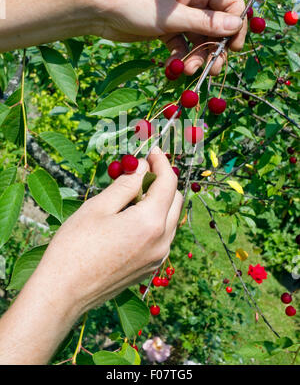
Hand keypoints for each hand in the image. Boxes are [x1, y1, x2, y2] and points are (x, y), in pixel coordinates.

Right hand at [0, 148, 181, 363]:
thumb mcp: (99, 207)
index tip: (151, 151)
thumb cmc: (75, 246)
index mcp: (151, 222)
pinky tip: (132, 216)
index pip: (168, 183)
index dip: (161, 163)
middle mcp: (162, 242)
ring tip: (133, 192)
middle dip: (163, 181)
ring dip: (159, 201)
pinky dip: (154, 220)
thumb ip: (126, 184)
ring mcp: (158, 258)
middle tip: (141, 170)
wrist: (64, 293)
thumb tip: (142, 168)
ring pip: (170, 219)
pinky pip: (162, 236)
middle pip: (175, 200)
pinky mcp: (149, 268)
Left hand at [89, 0, 246, 74]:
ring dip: (197, 57)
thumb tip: (236, 26)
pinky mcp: (168, 30)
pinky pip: (183, 46)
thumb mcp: (173, 17)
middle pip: (217, 27)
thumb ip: (205, 23)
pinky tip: (173, 67)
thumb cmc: (136, 6)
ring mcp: (181, 16)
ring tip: (188, 71)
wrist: (102, 12)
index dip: (235, 27)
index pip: (231, 5)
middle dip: (214, 49)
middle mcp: (193, 0)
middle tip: (211, 70)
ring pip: (200, 40)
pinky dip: (181, 58)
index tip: (233, 48)